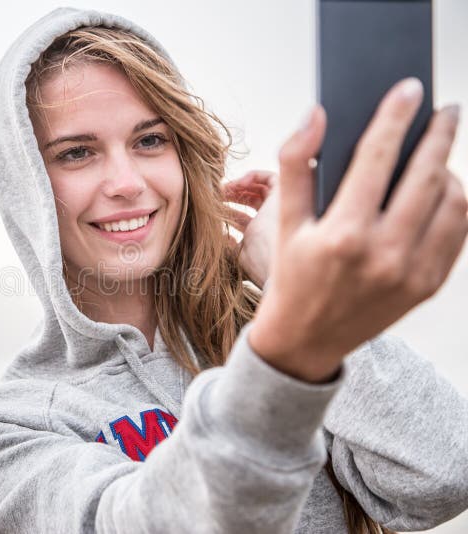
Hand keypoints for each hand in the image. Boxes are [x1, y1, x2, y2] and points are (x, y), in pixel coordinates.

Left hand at [223, 171, 278, 287]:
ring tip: (223, 189)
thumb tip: (215, 232)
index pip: (243, 217)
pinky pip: (271, 177)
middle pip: (251, 201)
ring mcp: (277, 208)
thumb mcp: (235, 252)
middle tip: (216, 195)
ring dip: (240, 185)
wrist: (274, 262)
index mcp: (258, 235)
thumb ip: (226, 241)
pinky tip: (237, 184)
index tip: (213, 208)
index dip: (228, 210)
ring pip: (260, 188)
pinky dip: (254, 175)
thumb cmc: (255, 263)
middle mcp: (270, 220)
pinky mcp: (284, 196)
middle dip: (232, 195)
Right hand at [249, 78, 466, 382]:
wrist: (305, 339)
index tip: (410, 89)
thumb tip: (315, 115)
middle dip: (440, 133)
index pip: (378, 158)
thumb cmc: (291, 276)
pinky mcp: (429, 285)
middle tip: (444, 110)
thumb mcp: (283, 223)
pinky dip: (454, 203)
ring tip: (437, 155)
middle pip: (427, 174)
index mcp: (343, 234)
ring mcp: (412, 272)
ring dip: (449, 169)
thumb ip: (296, 164)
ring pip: (453, 201)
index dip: (395, 116)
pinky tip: (439, 191)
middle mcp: (384, 254)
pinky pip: (457, 231)